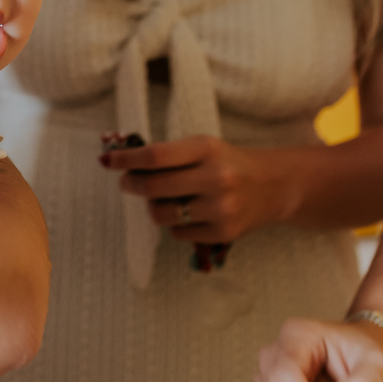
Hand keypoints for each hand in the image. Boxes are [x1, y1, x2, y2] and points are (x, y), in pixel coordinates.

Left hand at [100, 135, 287, 244]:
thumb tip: (124, 165)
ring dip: (154, 206)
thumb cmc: (229, 163)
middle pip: (153, 187)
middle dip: (131, 184)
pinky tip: (189, 213)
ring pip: (161, 214)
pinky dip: (175, 224)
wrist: (275, 185)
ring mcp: (220, 208)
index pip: (156, 155)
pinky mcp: (223, 233)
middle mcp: (215, 178)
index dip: (127, 160)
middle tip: (127, 182)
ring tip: (165, 198)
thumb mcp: (204, 148)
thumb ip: (170, 156)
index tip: (107, 161)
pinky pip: (178, 233)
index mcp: (207, 149)